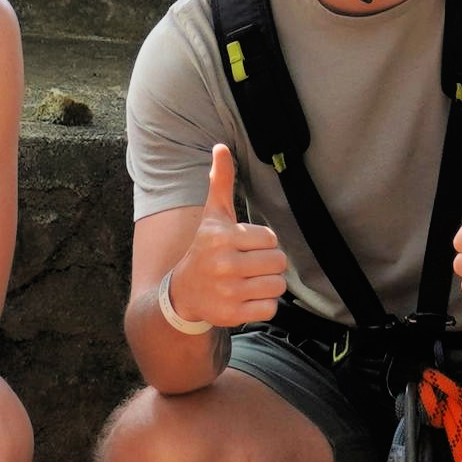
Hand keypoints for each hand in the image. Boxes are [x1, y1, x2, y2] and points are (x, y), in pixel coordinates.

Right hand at [168, 145, 288, 329]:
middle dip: (268, 264)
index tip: (245, 247)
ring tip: (249, 281)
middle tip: (248, 266)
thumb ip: (221, 182)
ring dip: (268, 285)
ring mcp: (227, 291)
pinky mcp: (232, 314)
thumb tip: (221, 147)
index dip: (263, 243)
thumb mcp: (213, 216)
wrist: (183, 293)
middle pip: (278, 263)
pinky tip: (246, 298)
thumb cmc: (206, 248)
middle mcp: (224, 264)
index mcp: (222, 237)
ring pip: (277, 286)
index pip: (271, 239)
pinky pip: (270, 308)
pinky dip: (264, 305)